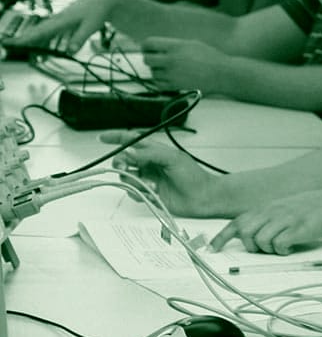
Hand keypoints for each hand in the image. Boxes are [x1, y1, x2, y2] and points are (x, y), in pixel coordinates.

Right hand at [9, 0, 119, 55]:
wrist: (104, 1)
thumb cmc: (98, 12)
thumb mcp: (92, 26)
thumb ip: (80, 38)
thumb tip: (69, 51)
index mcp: (63, 19)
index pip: (42, 30)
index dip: (29, 38)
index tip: (17, 42)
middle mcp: (60, 19)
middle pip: (40, 31)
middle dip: (26, 38)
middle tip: (11, 44)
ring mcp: (62, 21)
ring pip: (46, 32)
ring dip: (36, 41)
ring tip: (25, 48)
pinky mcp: (67, 23)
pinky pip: (55, 33)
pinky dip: (48, 40)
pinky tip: (45, 48)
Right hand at [101, 131, 219, 216]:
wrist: (204, 197)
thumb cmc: (194, 176)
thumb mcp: (172, 159)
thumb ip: (149, 154)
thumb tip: (129, 151)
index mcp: (155, 151)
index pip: (131, 140)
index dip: (116, 138)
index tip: (102, 138)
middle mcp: (149, 164)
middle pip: (123, 160)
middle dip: (120, 163)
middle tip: (125, 167)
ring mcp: (148, 179)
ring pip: (126, 178)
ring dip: (134, 181)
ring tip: (151, 185)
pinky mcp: (149, 194)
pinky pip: (133, 192)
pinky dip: (139, 193)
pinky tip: (153, 193)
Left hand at [141, 37, 227, 92]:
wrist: (223, 74)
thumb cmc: (211, 57)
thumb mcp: (192, 44)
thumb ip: (174, 45)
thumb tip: (159, 48)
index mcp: (175, 46)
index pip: (149, 43)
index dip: (146, 46)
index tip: (148, 49)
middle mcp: (171, 60)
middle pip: (147, 59)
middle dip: (150, 59)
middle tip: (156, 61)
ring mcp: (173, 74)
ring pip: (153, 73)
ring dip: (157, 72)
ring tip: (167, 71)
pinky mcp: (177, 86)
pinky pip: (159, 85)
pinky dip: (161, 83)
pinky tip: (169, 80)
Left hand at [210, 190, 321, 253]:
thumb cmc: (309, 209)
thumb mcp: (282, 209)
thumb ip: (265, 218)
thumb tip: (248, 234)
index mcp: (265, 208)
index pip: (236, 222)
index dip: (222, 237)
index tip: (212, 250)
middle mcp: (271, 212)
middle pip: (245, 233)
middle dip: (250, 246)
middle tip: (265, 248)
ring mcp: (284, 220)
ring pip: (261, 241)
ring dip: (269, 249)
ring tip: (282, 246)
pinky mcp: (297, 229)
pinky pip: (279, 244)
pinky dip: (282, 250)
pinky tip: (291, 247)